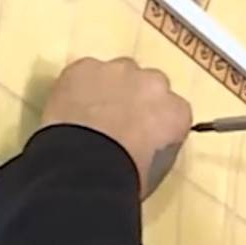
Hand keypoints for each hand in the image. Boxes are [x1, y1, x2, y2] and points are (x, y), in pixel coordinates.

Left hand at [40, 57, 193, 199]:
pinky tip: (69, 109)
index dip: (154, 123)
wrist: (83, 167)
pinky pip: (85, 72)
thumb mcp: (155, 170)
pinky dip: (79, 87)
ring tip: (89, 116)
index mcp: (176, 112)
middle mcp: (153, 83)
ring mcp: (118, 71)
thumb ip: (158, 146)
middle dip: (136, 100)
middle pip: (148, 84)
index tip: (141, 138)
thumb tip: (145, 143)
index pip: (172, 111)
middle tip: (115, 125)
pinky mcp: (85, 66)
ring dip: (109, 89)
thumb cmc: (125, 178)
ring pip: (118, 73)